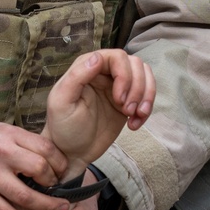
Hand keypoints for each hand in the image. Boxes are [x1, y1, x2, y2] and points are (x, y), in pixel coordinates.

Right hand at [0, 104, 70, 209]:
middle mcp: (0, 151)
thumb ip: (22, 144)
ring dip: (47, 208)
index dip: (61, 164)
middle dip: (55, 185)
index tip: (64, 175)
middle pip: (40, 169)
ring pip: (25, 195)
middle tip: (62, 194)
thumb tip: (51, 160)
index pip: (46, 148)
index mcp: (9, 134)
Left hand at [43, 50, 154, 173]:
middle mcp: (104, 73)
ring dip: (146, 96)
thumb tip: (97, 57)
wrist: (72, 152)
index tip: (119, 99)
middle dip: (137, 87)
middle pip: (135, 64)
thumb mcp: (62, 102)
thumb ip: (77, 76)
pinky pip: (146, 95)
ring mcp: (117, 86)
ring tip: (136, 116)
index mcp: (87, 67)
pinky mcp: (126, 102)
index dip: (124, 75)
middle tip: (127, 110)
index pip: (116, 57)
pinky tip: (135, 124)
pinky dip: (146, 109)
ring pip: (144, 76)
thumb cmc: (62, 128)